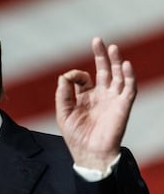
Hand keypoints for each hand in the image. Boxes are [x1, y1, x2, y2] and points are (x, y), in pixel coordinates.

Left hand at [55, 37, 136, 170]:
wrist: (89, 153)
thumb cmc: (75, 136)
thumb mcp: (63, 112)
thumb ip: (63, 93)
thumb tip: (63, 76)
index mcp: (85, 97)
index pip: (83, 78)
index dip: (76, 74)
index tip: (70, 78)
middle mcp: (100, 95)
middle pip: (103, 70)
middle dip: (101, 55)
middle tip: (98, 40)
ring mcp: (113, 99)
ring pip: (118, 75)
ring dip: (116, 61)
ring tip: (113, 47)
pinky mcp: (123, 105)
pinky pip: (129, 88)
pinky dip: (129, 76)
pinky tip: (125, 64)